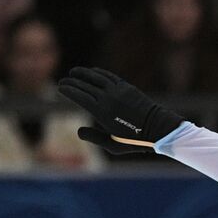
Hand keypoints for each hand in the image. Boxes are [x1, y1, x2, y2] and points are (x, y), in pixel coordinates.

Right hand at [56, 66, 183, 154]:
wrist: (157, 128)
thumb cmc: (135, 141)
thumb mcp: (113, 146)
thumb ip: (94, 138)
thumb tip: (78, 130)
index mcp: (102, 112)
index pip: (80, 96)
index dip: (68, 90)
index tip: (60, 88)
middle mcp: (108, 98)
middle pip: (85, 85)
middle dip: (72, 82)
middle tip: (62, 81)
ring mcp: (118, 91)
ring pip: (96, 77)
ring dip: (83, 73)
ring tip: (73, 72)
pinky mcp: (127, 87)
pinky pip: (109, 77)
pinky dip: (98, 73)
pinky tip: (92, 71)